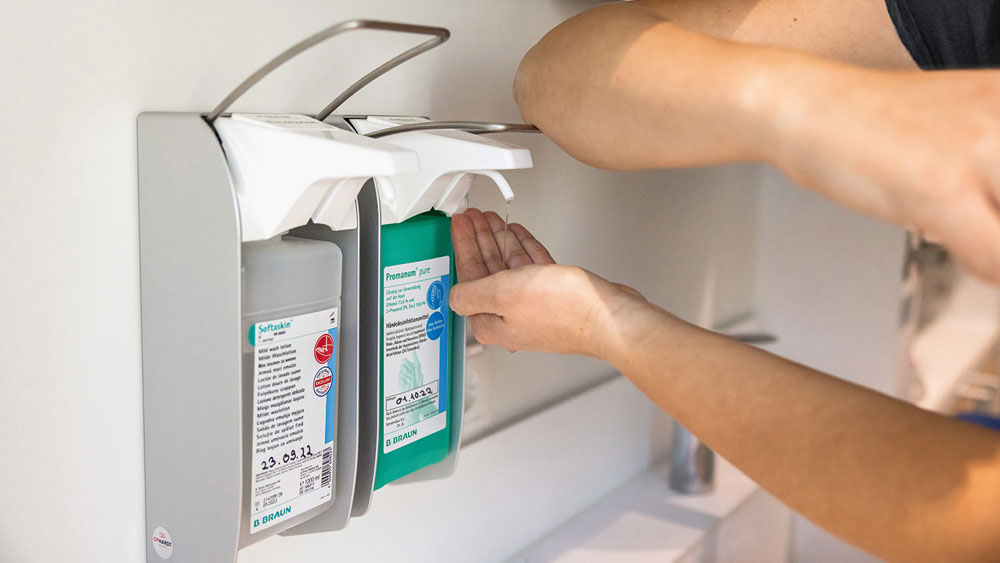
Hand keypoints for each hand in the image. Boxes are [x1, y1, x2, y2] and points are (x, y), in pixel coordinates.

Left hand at [449, 208, 660, 359]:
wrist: (608, 315)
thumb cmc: (564, 310)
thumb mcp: (504, 294)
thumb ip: (472, 293)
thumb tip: (454, 295)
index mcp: (492, 321)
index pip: (468, 276)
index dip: (462, 245)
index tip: (459, 225)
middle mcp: (510, 317)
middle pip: (486, 269)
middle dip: (479, 238)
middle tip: (472, 216)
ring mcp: (532, 307)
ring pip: (508, 266)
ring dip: (499, 238)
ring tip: (491, 218)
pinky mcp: (553, 297)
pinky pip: (530, 267)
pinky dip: (522, 248)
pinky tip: (518, 234)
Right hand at [767, 65, 999, 280]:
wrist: (809, 108)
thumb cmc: (877, 123)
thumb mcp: (967, 125)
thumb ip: (998, 162)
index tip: (995, 215)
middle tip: (984, 226)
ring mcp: (980, 149)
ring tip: (977, 234)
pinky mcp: (940, 187)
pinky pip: (997, 258)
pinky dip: (988, 270)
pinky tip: (967, 250)